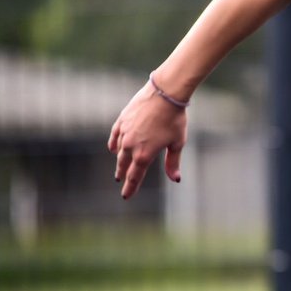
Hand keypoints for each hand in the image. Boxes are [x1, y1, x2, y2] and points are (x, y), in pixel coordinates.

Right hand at [108, 82, 187, 198]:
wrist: (164, 94)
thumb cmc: (174, 119)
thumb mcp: (177, 143)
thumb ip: (173, 162)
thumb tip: (176, 179)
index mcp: (144, 155)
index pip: (134, 176)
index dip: (130, 187)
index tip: (126, 196)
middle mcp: (130, 146)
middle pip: (124, 165)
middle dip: (123, 174)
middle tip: (121, 181)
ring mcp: (124, 133)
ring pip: (119, 151)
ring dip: (120, 160)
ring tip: (120, 166)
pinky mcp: (121, 120)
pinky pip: (114, 136)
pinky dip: (113, 144)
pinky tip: (113, 148)